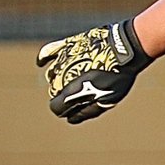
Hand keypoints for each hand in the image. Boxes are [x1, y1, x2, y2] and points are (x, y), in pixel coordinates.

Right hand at [36, 19, 151, 123]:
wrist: (123, 49)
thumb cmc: (117, 78)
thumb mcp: (107, 101)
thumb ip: (87, 111)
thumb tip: (71, 119)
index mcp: (71, 92)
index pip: (56, 107)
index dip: (63, 111)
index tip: (71, 110)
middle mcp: (61, 76)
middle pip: (54, 91)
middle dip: (63, 96)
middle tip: (80, 94)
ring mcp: (62, 59)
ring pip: (52, 74)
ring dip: (58, 79)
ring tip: (74, 79)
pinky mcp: (66, 45)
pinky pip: (49, 51)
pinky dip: (43, 58)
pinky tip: (41, 63)